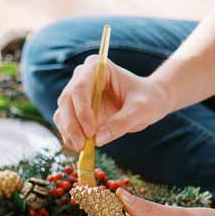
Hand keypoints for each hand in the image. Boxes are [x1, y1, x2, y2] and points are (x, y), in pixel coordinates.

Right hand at [53, 58, 171, 151]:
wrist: (151, 101)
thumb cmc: (148, 99)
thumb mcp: (141, 110)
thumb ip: (121, 122)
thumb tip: (97, 140)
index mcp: (97, 66)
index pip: (80, 87)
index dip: (81, 110)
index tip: (90, 131)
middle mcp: (83, 76)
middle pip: (67, 100)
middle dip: (72, 125)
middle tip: (82, 146)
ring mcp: (78, 93)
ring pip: (63, 112)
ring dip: (68, 132)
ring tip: (82, 149)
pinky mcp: (77, 109)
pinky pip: (66, 123)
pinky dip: (70, 136)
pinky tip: (81, 148)